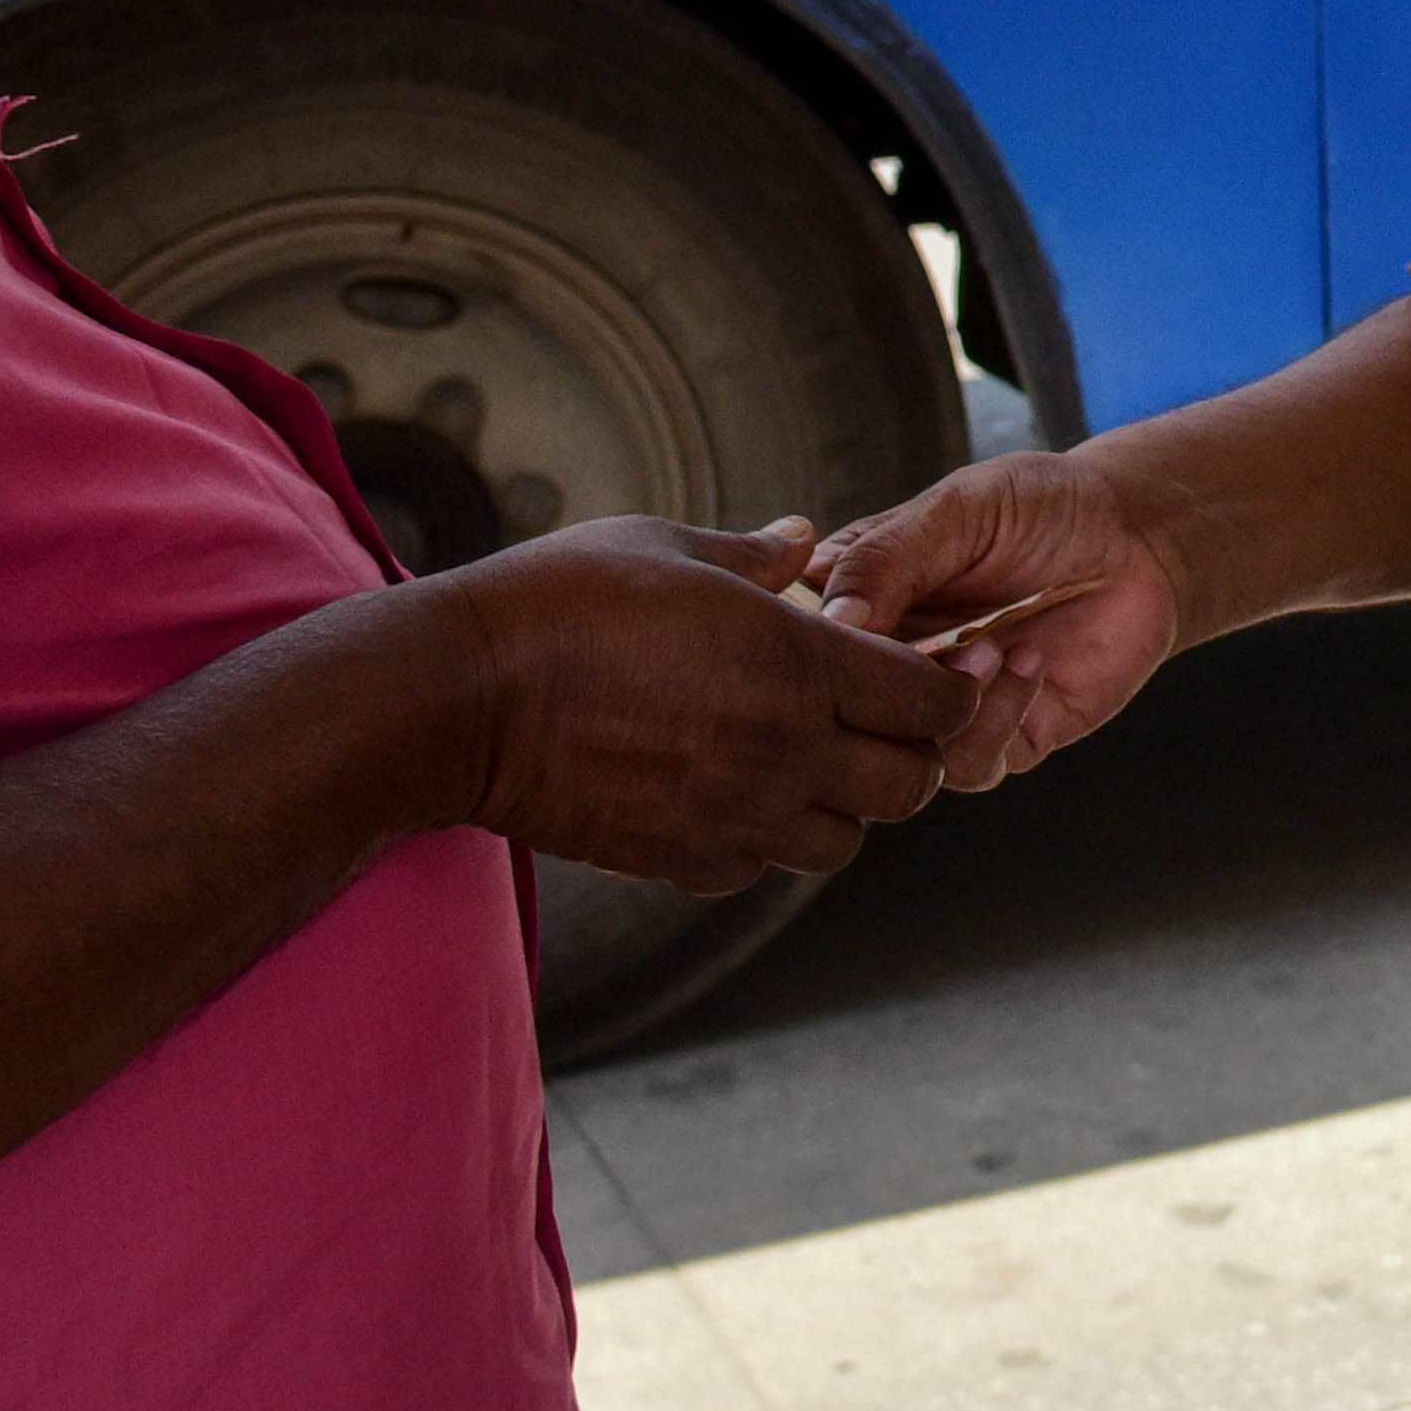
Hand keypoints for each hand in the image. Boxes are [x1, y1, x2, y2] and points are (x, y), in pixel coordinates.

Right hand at [423, 516, 970, 889]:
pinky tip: (731, 794)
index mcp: (799, 664)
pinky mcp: (681, 860)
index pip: (932, 701)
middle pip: (909, 787)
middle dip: (911, 755)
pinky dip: (763, 841)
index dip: (948, 687)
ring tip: (804, 762)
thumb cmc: (562, 602)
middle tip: (877, 722)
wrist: (462, 697)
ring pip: (842, 843)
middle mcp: (784, 751)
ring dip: (841, 807)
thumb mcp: (670, 547)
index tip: (931, 671)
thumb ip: (756, 556)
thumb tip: (806, 540)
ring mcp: (734, 816)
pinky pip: (757, 869)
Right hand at [808, 451, 1188, 792]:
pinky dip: (995, 720)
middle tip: (930, 646)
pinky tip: (1028, 660)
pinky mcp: (999, 741)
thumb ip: (889, 556)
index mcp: (858, 598)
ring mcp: (941, 707)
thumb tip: (829, 621)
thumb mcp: (960, 507)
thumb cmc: (1044, 507)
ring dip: (945, 706)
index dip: (808, 648)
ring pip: (897, 757)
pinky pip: (968, 766)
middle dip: (877, 692)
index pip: (797, 641)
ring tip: (991, 645)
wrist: (1140, 538)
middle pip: (837, 717)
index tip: (846, 628)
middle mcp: (891, 662)